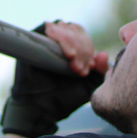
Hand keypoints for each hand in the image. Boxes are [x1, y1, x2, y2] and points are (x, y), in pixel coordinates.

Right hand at [0, 21, 107, 137]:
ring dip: (74, 45)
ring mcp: (43, 39)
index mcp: (68, 47)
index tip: (89, 69)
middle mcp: (55, 41)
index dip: (88, 48)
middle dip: (82, 49)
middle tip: (80, 70)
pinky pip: (50, 29)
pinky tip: (69, 56)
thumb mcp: (88, 84)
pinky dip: (63, 40)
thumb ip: (100, 71)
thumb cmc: (64, 98)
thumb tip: (103, 54)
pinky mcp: (33, 40)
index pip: (81, 34)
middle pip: (75, 29)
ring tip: (74, 67)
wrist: (42, 109)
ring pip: (65, 28)